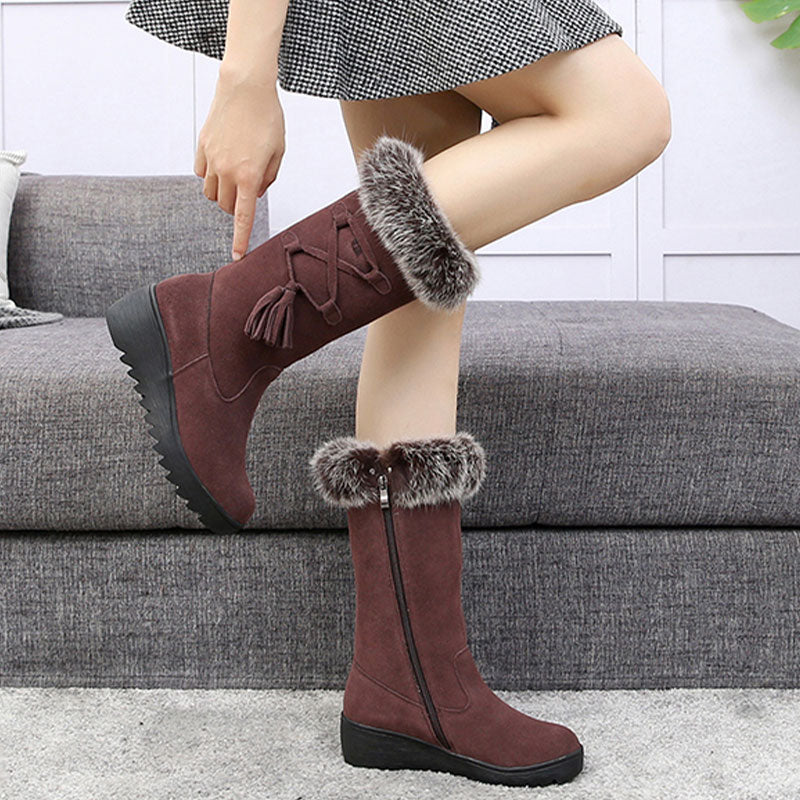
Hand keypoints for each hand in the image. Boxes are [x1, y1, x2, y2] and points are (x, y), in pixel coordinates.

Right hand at [194, 69, 285, 260]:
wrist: (246, 86)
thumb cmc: (268, 118)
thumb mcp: (278, 152)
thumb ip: (267, 179)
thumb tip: (253, 195)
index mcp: (249, 175)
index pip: (243, 217)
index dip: (240, 239)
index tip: (237, 258)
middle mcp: (226, 171)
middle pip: (226, 207)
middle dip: (237, 206)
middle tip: (249, 189)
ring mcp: (211, 159)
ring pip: (212, 194)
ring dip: (223, 193)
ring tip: (236, 174)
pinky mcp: (201, 147)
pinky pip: (201, 175)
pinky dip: (211, 176)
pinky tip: (222, 162)